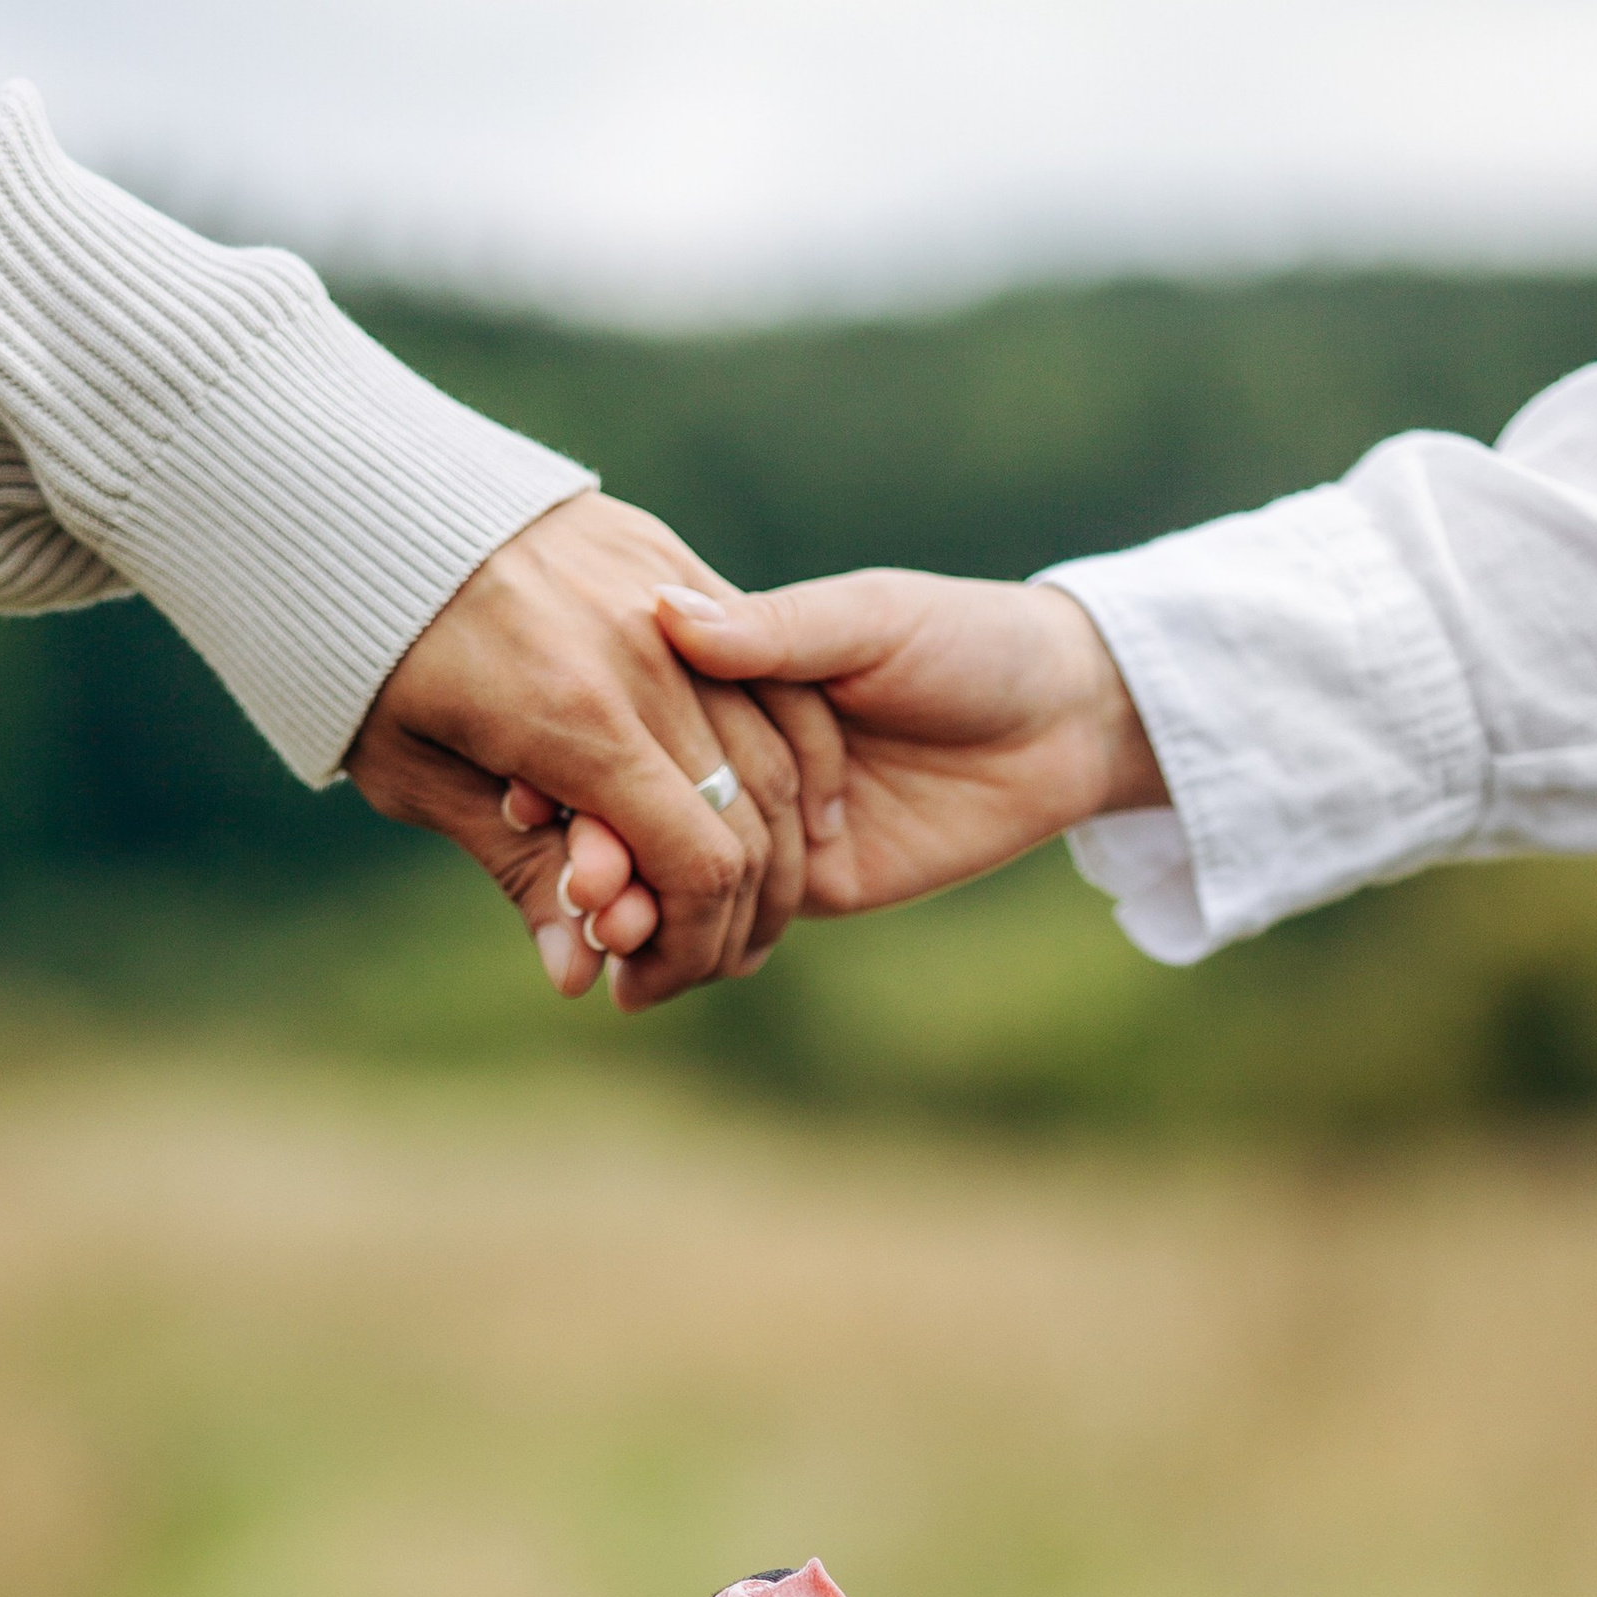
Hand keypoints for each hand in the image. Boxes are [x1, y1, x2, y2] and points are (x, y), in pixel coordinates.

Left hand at [347, 494, 844, 1010]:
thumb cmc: (369, 654)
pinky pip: (770, 673)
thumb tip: (577, 977)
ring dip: (772, 845)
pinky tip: (784, 817)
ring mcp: (668, 598)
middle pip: (750, 817)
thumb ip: (516, 870)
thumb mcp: (418, 777)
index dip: (691, 945)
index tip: (649, 981)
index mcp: (573, 718)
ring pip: (775, 748)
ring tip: (736, 904)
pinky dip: (789, 754)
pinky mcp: (674, 563)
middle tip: (694, 960)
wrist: (358, 499)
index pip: (697, 863)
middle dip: (733, 913)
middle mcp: (643, 654)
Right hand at [542, 571, 1164, 945]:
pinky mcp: (803, 888)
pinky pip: (729, 930)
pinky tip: (638, 979)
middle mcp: (727, 755)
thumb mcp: (870, 622)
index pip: (626, 726)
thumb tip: (672, 617)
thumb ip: (776, 633)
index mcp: (725, 676)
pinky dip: (679, 955)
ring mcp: (760, 827)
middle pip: (635, 814)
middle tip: (575, 887)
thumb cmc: (967, 641)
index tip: (532, 796)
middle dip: (598, 855)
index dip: (576, 765)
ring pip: (669, 879)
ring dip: (629, 912)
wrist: (1064, 719)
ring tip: (603, 936)